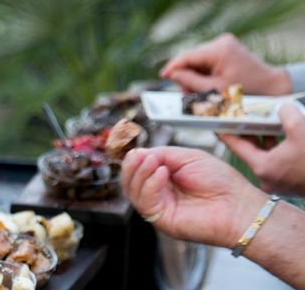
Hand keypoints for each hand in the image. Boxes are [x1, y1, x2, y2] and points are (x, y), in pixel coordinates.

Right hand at [122, 146, 265, 247]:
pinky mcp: (162, 220)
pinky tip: (162, 174)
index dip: (134, 158)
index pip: (138, 169)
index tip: (137, 149)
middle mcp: (159, 194)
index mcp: (164, 179)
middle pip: (130, 181)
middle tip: (139, 155)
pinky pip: (145, 202)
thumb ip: (162, 154)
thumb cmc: (221, 181)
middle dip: (132, 166)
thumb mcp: (188, 157)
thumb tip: (137, 152)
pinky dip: (149, 185)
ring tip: (154, 163)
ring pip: (133, 192)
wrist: (239, 205)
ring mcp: (160, 208)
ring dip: (140, 173)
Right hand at [160, 33, 290, 94]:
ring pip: (199, 59)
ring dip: (195, 74)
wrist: (274, 88)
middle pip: (192, 57)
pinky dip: (204, 72)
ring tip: (197, 90)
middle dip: (186, 74)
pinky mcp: (228, 48)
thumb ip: (191, 81)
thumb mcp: (216, 90)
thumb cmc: (248, 91)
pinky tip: (205, 84)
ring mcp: (225, 43)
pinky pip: (208, 60)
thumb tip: (172, 74)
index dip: (173, 67)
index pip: (187, 56)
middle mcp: (221, 41)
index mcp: (219, 49)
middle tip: (185, 92)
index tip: (162, 76)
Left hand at [220, 103, 304, 194]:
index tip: (214, 120)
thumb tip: (283, 108)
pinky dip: (278, 145)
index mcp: (264, 167)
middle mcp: (269, 178)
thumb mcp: (301, 129)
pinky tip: (283, 131)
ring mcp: (282, 182)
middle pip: (250, 149)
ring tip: (263, 119)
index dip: (225, 130)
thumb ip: (286, 114)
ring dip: (265, 137)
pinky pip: (279, 159)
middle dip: (248, 130)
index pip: (236, 146)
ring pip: (266, 154)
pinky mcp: (294, 182)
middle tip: (240, 115)